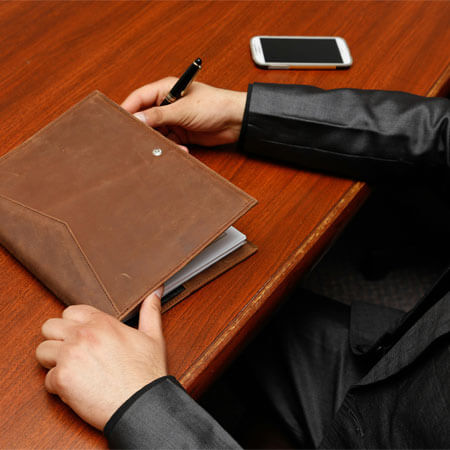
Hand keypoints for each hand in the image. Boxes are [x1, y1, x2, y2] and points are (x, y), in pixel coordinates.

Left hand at [35, 289, 166, 429]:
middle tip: (73, 353)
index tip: (81, 336)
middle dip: (57, 339)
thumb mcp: (153, 337)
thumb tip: (155, 292)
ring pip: (42, 351)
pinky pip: (46, 379)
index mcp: (102, 322)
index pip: (70, 311)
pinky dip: (59, 386)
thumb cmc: (147, 374)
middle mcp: (82, 334)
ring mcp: (70, 355)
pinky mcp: (62, 378)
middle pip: (49, 327)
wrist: (141, 404)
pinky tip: (77, 388)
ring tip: (72, 370)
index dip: (73, 324)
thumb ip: (150, 311)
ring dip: (53, 361)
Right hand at [122, 78, 246, 146]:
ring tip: (168, 146)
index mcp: (165, 89)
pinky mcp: (181, 133)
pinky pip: (169, 142)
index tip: (119, 123)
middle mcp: (167, 104)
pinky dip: (173, 147)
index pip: (138, 98)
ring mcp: (174, 119)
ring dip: (160, 141)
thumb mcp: (184, 110)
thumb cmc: (215, 105)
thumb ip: (158, 115)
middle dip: (144, 130)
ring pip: (156, 133)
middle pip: (145, 118)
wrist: (236, 121)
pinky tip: (183, 148)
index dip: (127, 110)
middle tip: (140, 141)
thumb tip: (136, 119)